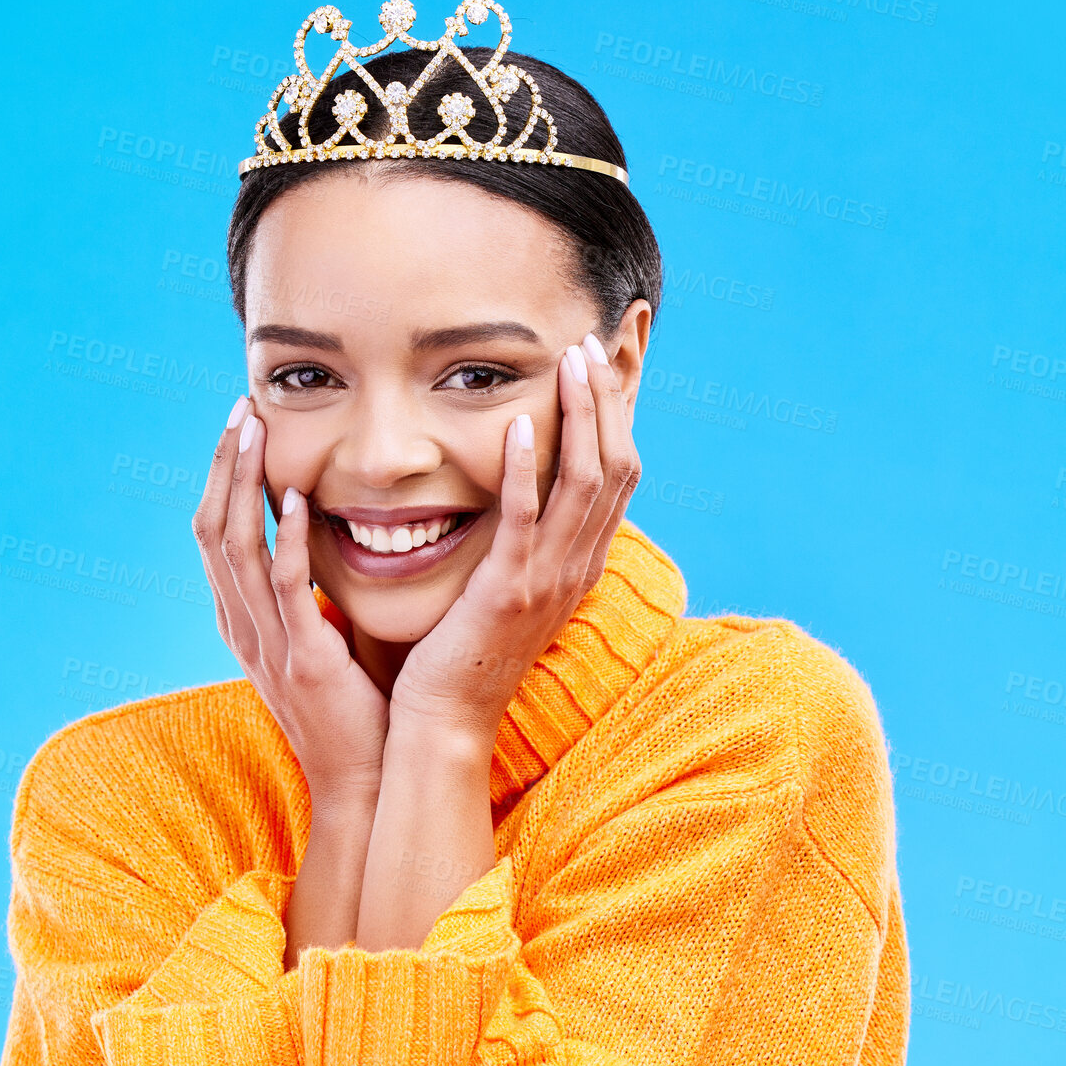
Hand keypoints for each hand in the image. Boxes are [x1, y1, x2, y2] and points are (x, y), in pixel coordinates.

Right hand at [193, 397, 389, 803]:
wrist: (362, 779)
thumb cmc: (351, 708)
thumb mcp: (316, 642)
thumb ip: (308, 595)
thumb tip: (322, 542)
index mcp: (242, 621)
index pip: (215, 534)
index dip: (220, 478)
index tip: (239, 427)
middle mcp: (243, 627)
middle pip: (213, 529)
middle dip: (223, 465)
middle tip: (240, 409)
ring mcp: (268, 644)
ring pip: (238, 549)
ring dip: (244, 485)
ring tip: (255, 431)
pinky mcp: (305, 660)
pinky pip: (288, 590)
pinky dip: (289, 541)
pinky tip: (301, 500)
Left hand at [388, 333, 640, 742]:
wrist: (448, 719)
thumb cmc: (464, 652)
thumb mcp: (510, 589)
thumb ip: (523, 543)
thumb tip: (520, 495)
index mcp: (579, 565)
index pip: (618, 478)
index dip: (614, 418)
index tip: (595, 368)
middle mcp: (577, 568)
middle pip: (616, 468)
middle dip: (605, 401)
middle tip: (588, 346)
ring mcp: (548, 580)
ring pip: (585, 484)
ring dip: (580, 417)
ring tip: (569, 363)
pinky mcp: (509, 591)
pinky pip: (526, 521)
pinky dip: (526, 471)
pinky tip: (517, 428)